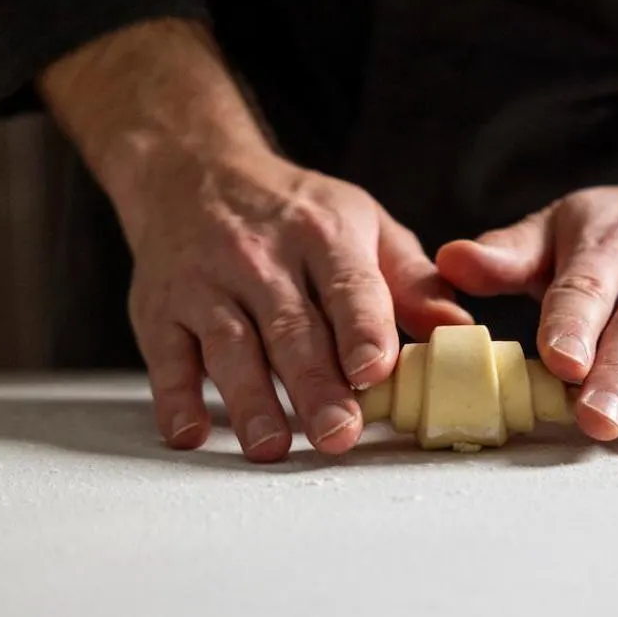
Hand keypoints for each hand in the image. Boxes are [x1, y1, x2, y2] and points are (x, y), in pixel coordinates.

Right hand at [37, 18, 471, 461]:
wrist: (191, 170)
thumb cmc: (294, 213)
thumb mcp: (363, 225)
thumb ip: (411, 282)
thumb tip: (457, 330)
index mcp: (323, 235)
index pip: (347, 286)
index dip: (362, 330)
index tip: (375, 372)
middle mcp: (260, 257)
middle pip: (291, 329)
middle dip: (315, 386)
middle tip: (338, 435)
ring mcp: (205, 283)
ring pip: (230, 346)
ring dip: (251, 400)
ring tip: (273, 446)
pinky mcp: (159, 308)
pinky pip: (166, 356)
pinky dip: (175, 397)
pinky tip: (190, 432)